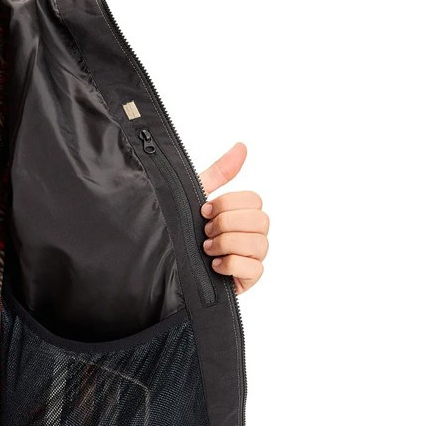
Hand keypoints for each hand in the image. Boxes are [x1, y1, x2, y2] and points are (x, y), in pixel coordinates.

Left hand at [197, 142, 268, 294]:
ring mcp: (253, 257)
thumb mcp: (196, 198)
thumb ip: (220, 174)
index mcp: (242, 214)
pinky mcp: (248, 278)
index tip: (204, 211)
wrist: (165, 266)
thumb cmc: (183, 232)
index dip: (228, 204)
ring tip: (206, 249)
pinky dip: (230, 265)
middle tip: (205, 231)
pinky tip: (214, 266)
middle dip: (227, 223)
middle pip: (260, 220)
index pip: (254, 200)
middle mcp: (252, 234)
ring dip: (226, 244)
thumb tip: (241, 146)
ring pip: (259, 243)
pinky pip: (254, 268)